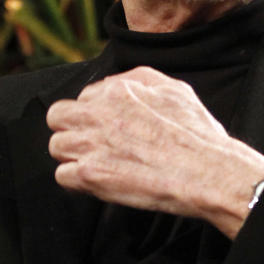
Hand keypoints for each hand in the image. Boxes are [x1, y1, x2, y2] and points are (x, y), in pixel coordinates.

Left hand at [46, 66, 263, 237]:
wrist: (207, 172)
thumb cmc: (197, 135)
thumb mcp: (174, 89)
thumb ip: (139, 81)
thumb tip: (118, 84)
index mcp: (117, 91)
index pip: (84, 97)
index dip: (94, 114)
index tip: (107, 128)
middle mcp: (99, 113)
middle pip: (57, 116)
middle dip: (71, 129)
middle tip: (90, 144)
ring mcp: (91, 143)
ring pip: (56, 146)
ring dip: (73, 156)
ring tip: (97, 164)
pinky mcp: (90, 173)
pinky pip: (62, 175)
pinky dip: (77, 182)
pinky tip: (98, 181)